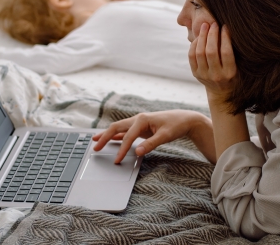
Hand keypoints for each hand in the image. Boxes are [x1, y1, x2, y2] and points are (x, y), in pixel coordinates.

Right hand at [92, 110, 214, 163]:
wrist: (184, 119)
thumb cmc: (176, 126)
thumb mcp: (165, 136)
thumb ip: (151, 144)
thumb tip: (137, 152)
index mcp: (142, 119)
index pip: (128, 136)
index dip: (121, 149)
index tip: (116, 160)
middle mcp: (138, 119)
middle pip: (116, 128)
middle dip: (104, 137)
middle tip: (95, 148)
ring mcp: (138, 123)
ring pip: (119, 128)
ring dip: (107, 135)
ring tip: (95, 141)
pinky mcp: (141, 127)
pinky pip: (125, 132)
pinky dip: (117, 136)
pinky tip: (111, 140)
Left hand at [189, 22, 236, 104]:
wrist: (222, 92)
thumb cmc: (233, 74)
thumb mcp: (238, 66)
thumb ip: (233, 51)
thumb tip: (227, 28)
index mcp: (230, 73)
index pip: (226, 52)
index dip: (225, 37)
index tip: (225, 26)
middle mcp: (217, 76)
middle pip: (211, 51)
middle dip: (211, 35)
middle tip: (213, 24)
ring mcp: (204, 76)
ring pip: (200, 53)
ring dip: (202, 37)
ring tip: (205, 26)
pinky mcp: (195, 74)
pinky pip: (191, 56)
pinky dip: (194, 45)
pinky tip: (199, 37)